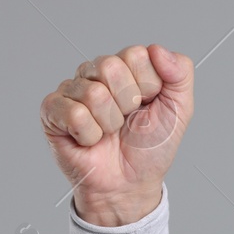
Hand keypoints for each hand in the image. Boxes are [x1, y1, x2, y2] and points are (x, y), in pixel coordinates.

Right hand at [41, 43, 193, 225]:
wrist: (130, 184)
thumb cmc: (150, 148)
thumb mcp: (179, 109)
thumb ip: (181, 73)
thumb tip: (158, 49)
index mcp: (126, 66)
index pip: (136, 55)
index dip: (148, 86)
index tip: (147, 106)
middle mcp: (96, 73)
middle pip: (111, 67)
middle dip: (127, 104)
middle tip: (126, 122)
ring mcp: (72, 90)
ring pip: (94, 93)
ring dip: (109, 123)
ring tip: (109, 133)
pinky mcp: (52, 111)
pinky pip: (73, 113)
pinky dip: (89, 135)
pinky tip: (90, 140)